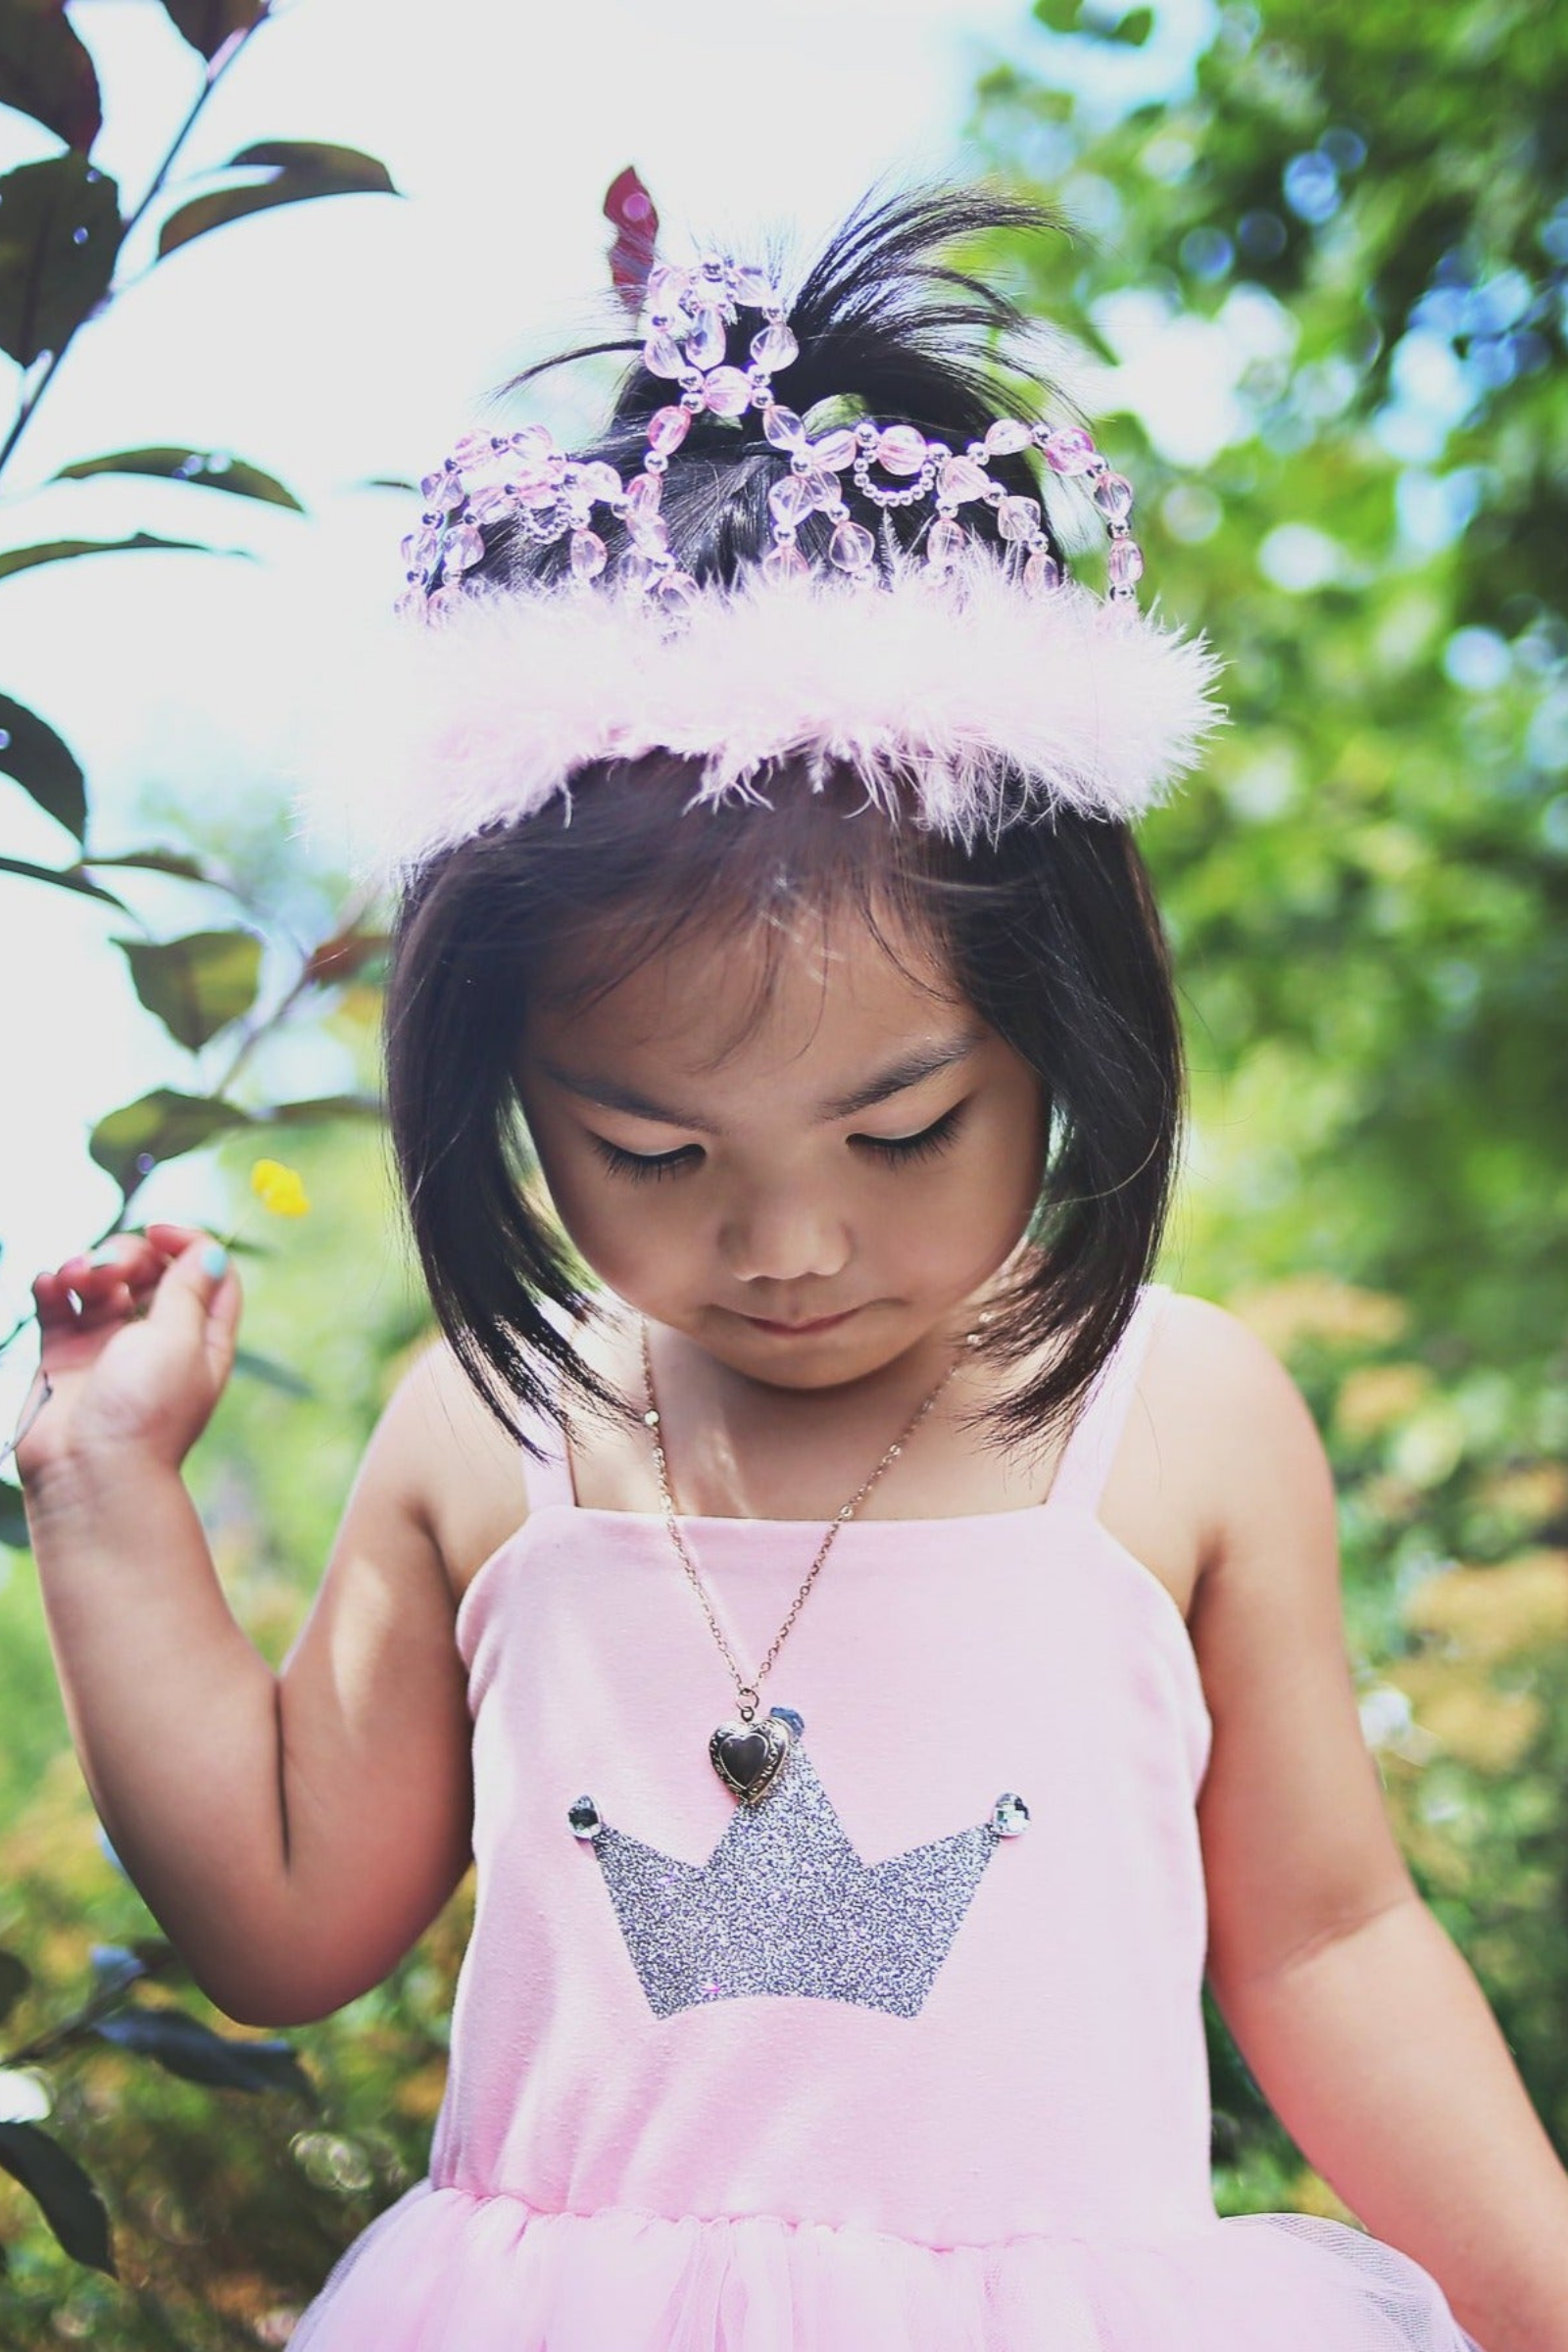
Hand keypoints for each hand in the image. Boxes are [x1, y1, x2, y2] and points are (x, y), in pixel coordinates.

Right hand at [13, 1224, 241, 1485]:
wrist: (88, 1473)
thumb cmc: (145, 1410)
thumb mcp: (180, 1339)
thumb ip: (188, 1289)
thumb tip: (210, 1251)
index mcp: (201, 1338)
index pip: (206, 1272)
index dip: (186, 1242)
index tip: (157, 1231)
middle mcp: (158, 1339)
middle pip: (150, 1270)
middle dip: (127, 1254)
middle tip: (107, 1270)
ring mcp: (108, 1347)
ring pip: (101, 1283)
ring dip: (85, 1266)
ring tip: (71, 1278)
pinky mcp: (64, 1357)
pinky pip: (59, 1306)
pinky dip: (52, 1286)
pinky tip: (48, 1284)